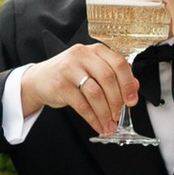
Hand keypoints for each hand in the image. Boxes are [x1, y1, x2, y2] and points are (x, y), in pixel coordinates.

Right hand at [18, 42, 140, 137]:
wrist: (38, 79)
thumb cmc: (69, 74)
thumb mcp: (92, 69)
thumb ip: (113, 75)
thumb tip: (135, 87)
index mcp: (95, 50)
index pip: (119, 63)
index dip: (128, 83)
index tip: (132, 100)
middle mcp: (83, 55)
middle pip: (108, 78)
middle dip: (117, 100)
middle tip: (119, 114)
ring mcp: (70, 69)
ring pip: (95, 93)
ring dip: (105, 112)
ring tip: (109, 123)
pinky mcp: (61, 85)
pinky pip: (82, 105)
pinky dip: (93, 118)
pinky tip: (98, 125)